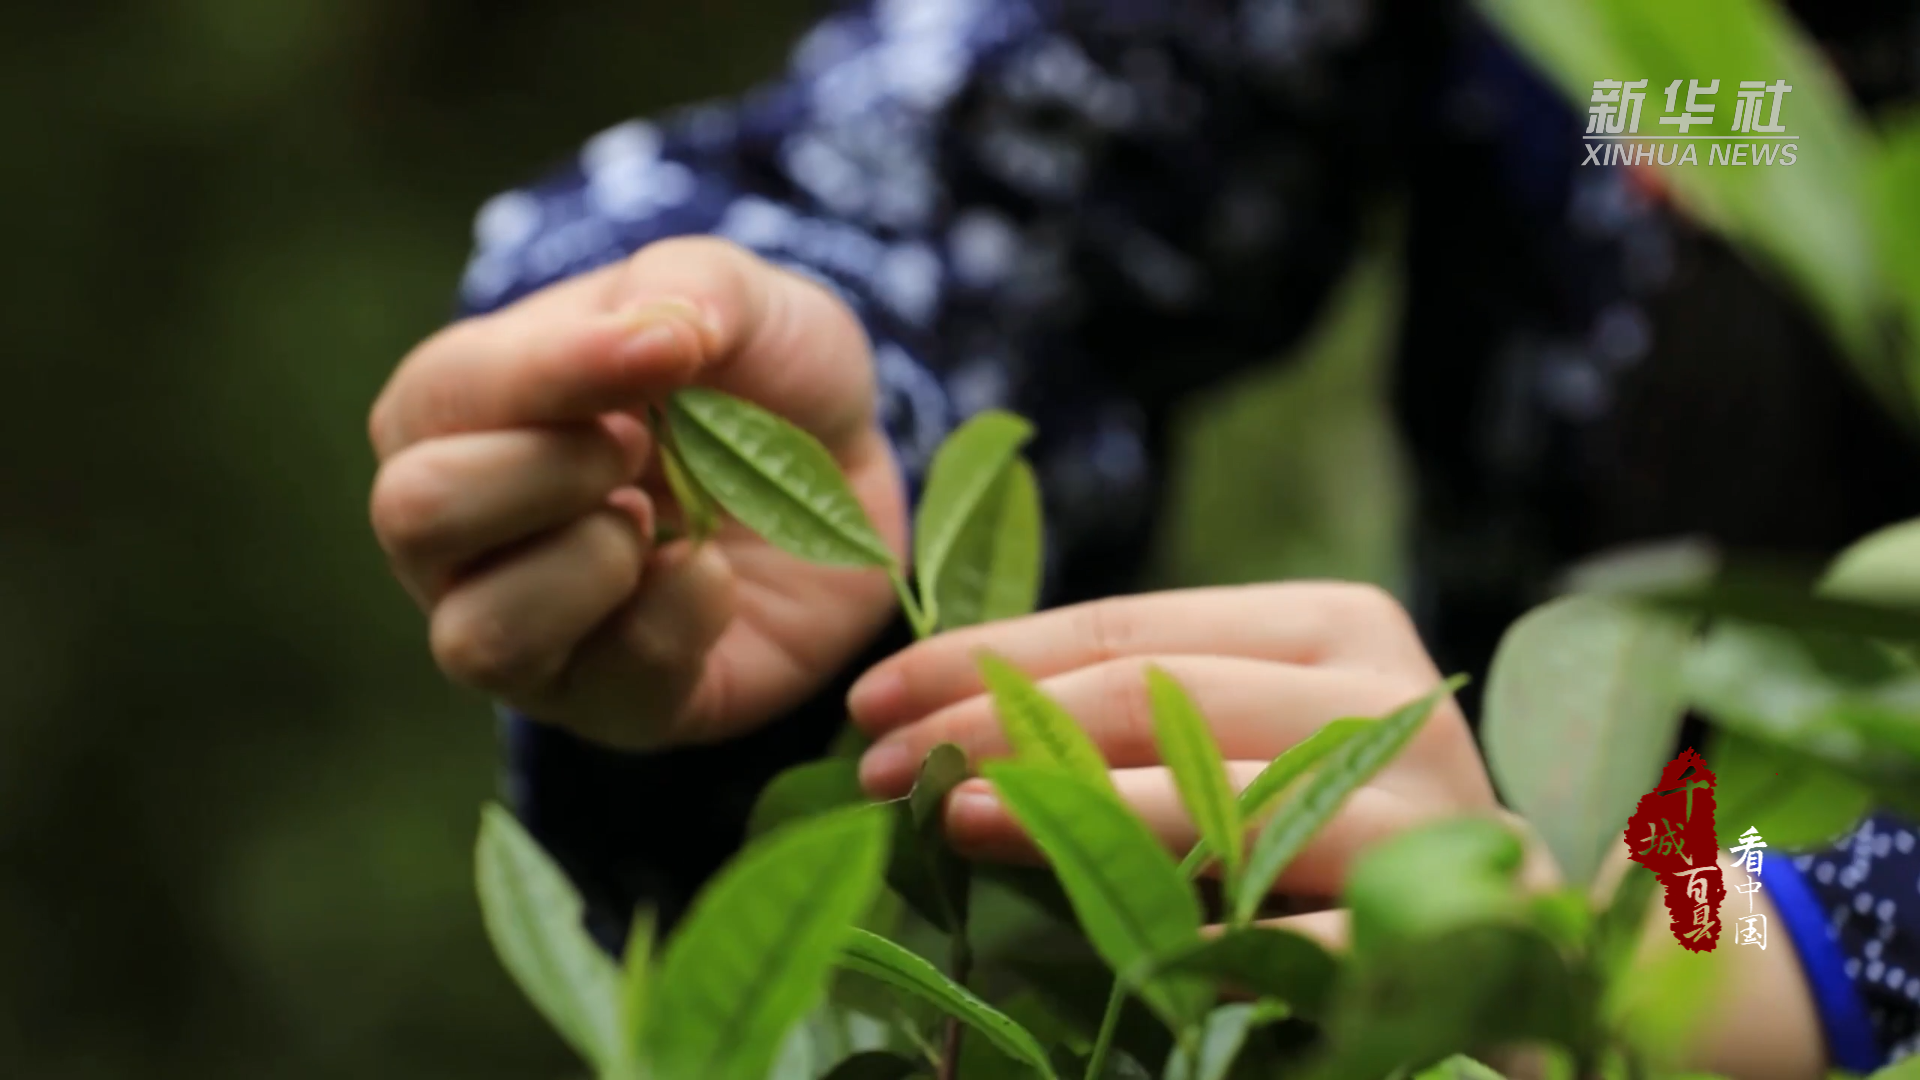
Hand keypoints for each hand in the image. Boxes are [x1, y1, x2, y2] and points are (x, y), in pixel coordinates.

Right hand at [369, 238, 905, 749]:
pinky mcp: (611, 702)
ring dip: (590, 564)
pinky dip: (677, 622)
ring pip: (478, 637)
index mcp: (456, 410)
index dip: (554, 373)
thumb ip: (689, 285)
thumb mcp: (740, 296)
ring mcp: (522, 632)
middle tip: (645, 443)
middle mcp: (458, 534)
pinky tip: (715, 575)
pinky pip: (609, 689)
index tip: (668, 349)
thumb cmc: (758, 374)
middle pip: (416, 516)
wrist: (849, 471)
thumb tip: (662, 330)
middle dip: (546, 472)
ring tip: (659, 521)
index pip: (442, 398)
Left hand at [845, 582, 1499, 899]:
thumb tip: (945, 726)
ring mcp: (1430, 802)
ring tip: (954, 818)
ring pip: (1226, 791)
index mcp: (1332, 624)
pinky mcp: (1450, 915)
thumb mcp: (1247, 752)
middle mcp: (1388, 691)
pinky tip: (1115, 950)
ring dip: (1077, 809)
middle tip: (879, 763)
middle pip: (1160, 693)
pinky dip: (1206, 934)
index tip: (872, 695)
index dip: (987, 655)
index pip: (1125, 625)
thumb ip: (1140, 725)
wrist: (1514, 949)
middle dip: (1002, 723)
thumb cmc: (1343, 837)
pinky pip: (1304, 925)